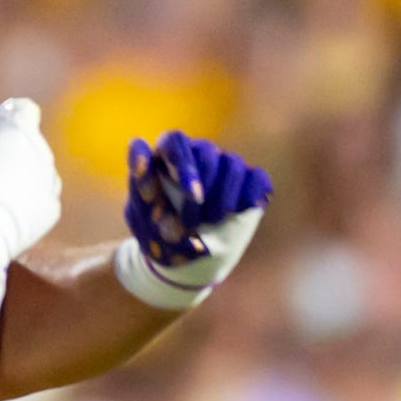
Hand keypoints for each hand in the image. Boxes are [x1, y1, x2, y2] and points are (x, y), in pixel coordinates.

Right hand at [0, 99, 61, 260]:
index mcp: (20, 133)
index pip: (25, 109)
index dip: (8, 114)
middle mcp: (43, 155)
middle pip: (31, 141)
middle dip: (13, 145)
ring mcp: (51, 184)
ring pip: (39, 168)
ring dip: (23, 171)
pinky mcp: (52, 210)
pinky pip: (41, 194)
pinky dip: (28, 196)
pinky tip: (6, 206)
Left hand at [116, 131, 272, 309]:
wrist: (185, 259)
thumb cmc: (158, 233)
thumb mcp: (143, 219)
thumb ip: (143, 194)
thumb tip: (155, 186)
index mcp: (165, 155)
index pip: (175, 141)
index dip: (186, 166)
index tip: (193, 196)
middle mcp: (197, 153)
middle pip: (207, 153)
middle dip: (203, 189)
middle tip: (191, 222)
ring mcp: (224, 165)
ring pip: (233, 166)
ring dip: (223, 200)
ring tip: (211, 223)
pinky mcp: (249, 182)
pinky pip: (258, 179)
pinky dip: (252, 196)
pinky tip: (243, 211)